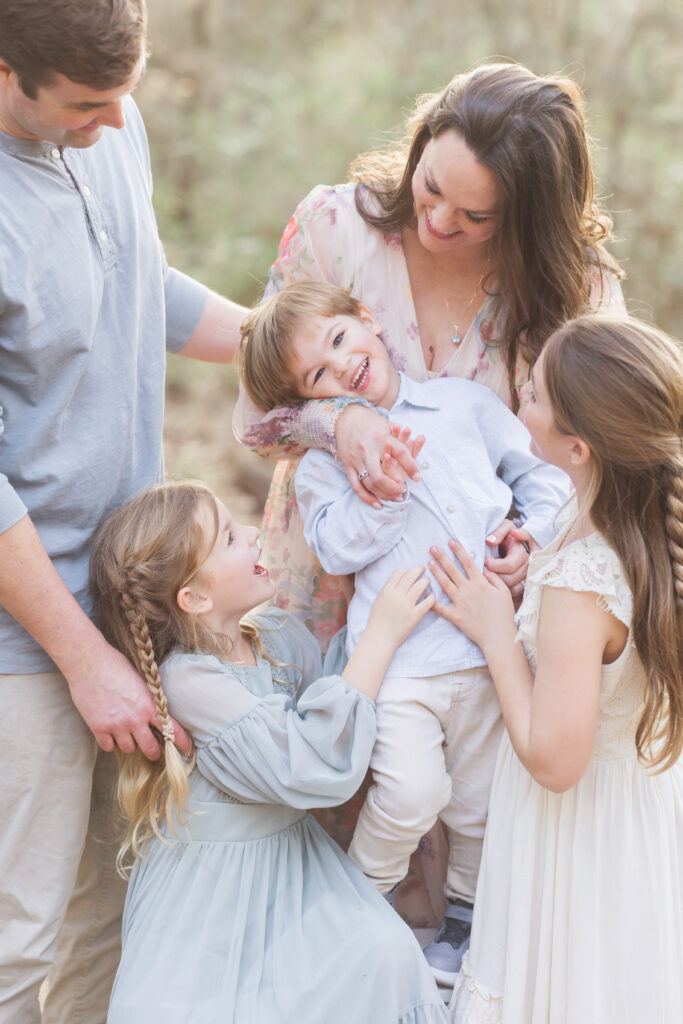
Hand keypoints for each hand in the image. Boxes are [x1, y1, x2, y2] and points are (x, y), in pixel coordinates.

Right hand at [67, 643, 193, 759]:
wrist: (89, 662)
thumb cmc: (116, 665)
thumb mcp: (141, 681)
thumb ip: (148, 700)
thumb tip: (154, 712)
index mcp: (149, 705)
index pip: (172, 729)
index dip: (182, 743)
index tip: (188, 752)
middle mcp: (135, 719)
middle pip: (150, 748)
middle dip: (153, 752)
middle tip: (153, 752)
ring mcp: (116, 725)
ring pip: (128, 749)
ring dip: (129, 744)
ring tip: (126, 734)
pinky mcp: (98, 727)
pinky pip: (108, 747)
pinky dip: (110, 743)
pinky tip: (110, 734)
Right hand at [335, 405, 420, 507]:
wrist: (344, 418)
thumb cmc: (370, 422)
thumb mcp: (386, 424)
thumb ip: (400, 437)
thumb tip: (417, 443)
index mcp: (381, 437)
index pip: (399, 453)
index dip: (410, 466)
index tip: (418, 478)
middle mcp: (367, 449)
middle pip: (381, 476)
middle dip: (393, 487)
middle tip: (402, 491)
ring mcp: (356, 459)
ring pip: (369, 483)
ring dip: (383, 494)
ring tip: (394, 497)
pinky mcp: (348, 466)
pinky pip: (356, 486)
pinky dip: (366, 497)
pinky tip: (377, 503)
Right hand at [367, 565, 434, 649]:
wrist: (380, 638)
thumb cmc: (377, 620)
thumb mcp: (378, 600)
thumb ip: (388, 589)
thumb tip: (399, 579)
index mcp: (387, 591)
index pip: (399, 572)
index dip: (405, 571)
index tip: (408, 573)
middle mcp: (397, 596)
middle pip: (410, 575)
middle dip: (418, 569)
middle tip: (422, 569)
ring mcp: (406, 605)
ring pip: (420, 585)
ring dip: (425, 581)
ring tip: (427, 580)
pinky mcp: (415, 616)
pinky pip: (427, 602)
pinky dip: (431, 597)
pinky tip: (431, 596)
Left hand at [429, 540, 515, 651]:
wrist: (499, 636)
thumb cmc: (504, 614)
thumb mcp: (504, 592)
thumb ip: (493, 578)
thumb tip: (484, 569)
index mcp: (481, 583)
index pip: (467, 562)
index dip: (458, 551)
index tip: (451, 541)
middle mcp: (468, 590)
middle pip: (452, 570)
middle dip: (442, 557)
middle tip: (432, 547)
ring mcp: (460, 603)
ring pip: (445, 584)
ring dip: (436, 572)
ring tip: (428, 563)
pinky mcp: (455, 616)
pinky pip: (441, 608)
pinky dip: (432, 601)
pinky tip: (425, 593)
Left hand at [484, 519, 535, 600]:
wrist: (516, 539)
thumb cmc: (509, 534)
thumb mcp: (505, 527)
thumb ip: (499, 532)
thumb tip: (490, 541)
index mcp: (522, 553)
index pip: (508, 565)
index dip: (493, 564)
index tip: (484, 559)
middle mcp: (527, 567)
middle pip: (508, 579)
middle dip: (492, 575)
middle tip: (482, 569)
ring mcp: (525, 577)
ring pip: (510, 588)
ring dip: (496, 583)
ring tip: (487, 575)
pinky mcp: (523, 584)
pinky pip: (513, 593)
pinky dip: (502, 590)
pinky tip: (493, 582)